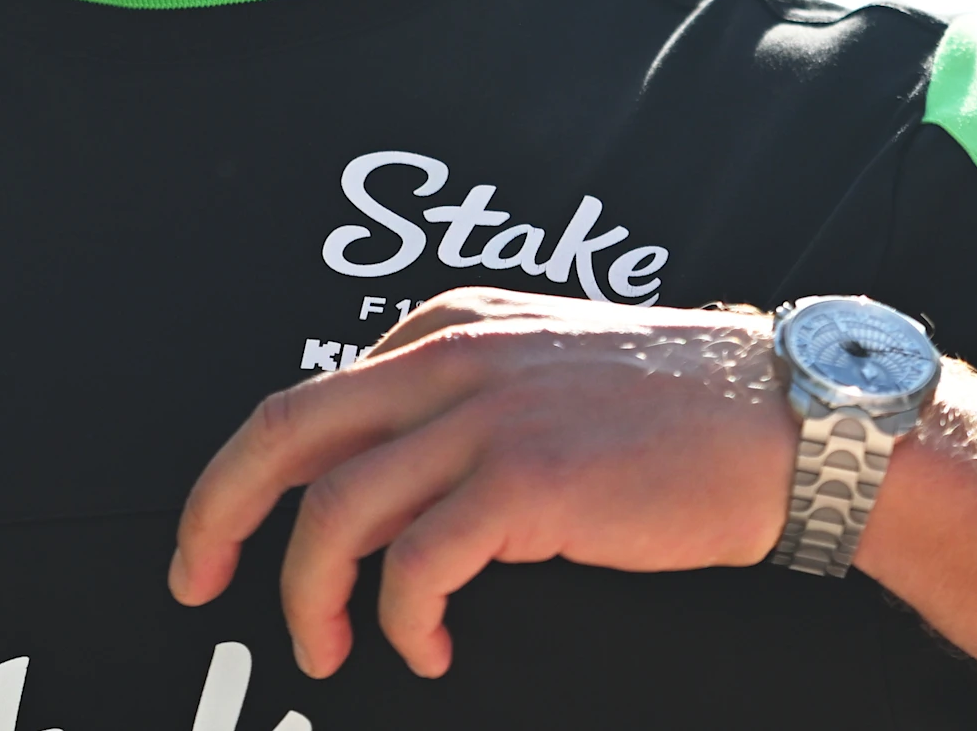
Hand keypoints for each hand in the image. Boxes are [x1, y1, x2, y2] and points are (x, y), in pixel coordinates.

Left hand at [166, 287, 797, 679]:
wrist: (781, 420)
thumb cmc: (674, 410)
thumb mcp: (543, 371)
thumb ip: (460, 404)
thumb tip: (384, 483)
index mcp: (447, 327)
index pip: (307, 399)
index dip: (246, 477)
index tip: (223, 537)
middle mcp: (451, 358)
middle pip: (283, 431)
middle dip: (217, 514)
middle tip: (196, 581)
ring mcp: (486, 417)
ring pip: (336, 508)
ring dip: (311, 595)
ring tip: (330, 646)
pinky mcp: (527, 483)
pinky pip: (416, 565)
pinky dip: (402, 620)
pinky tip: (428, 649)